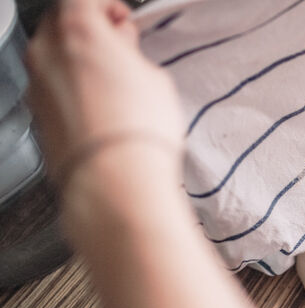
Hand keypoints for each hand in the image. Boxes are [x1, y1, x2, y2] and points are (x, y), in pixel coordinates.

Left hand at [25, 0, 183, 192]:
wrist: (115, 181)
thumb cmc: (135, 131)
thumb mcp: (154, 79)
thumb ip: (131, 55)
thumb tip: (123, 51)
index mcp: (76, 29)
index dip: (109, 7)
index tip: (124, 21)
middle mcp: (46, 53)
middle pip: (61, 25)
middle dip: (89, 32)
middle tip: (119, 49)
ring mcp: (37, 88)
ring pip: (54, 60)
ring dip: (79, 64)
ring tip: (113, 86)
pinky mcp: (37, 120)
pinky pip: (54, 93)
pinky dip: (72, 94)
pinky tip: (101, 112)